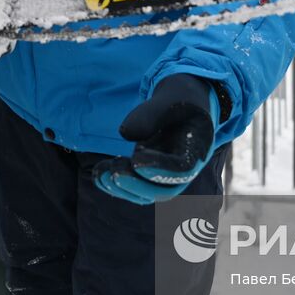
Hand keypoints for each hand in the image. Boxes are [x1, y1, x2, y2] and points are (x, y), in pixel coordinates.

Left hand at [93, 74, 220, 204]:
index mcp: (195, 150)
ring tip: (100, 173)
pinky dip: (115, 186)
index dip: (158, 167)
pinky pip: (134, 190)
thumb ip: (151, 114)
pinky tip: (98, 173)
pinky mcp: (149, 177)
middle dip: (137, 184)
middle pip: (163, 190)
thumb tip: (125, 134)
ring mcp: (166, 177)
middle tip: (115, 170)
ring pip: (146, 194)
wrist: (181, 107)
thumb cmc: (178, 101)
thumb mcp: (169, 99)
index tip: (135, 160)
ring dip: (122, 188)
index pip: (181, 169)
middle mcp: (183, 171)